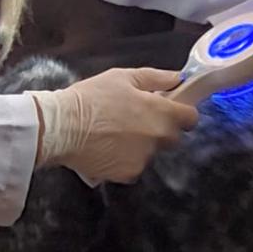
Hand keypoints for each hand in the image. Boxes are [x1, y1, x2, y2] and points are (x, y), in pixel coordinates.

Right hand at [32, 67, 197, 182]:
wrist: (62, 127)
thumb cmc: (92, 97)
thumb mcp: (124, 77)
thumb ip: (156, 78)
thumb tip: (178, 78)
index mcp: (161, 112)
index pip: (191, 118)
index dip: (183, 113)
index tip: (172, 110)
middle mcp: (157, 138)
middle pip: (173, 137)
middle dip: (161, 129)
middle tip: (137, 119)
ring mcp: (143, 159)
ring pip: (152, 152)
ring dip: (142, 145)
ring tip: (117, 134)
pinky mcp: (128, 174)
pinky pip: (135, 167)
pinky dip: (126, 160)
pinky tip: (109, 149)